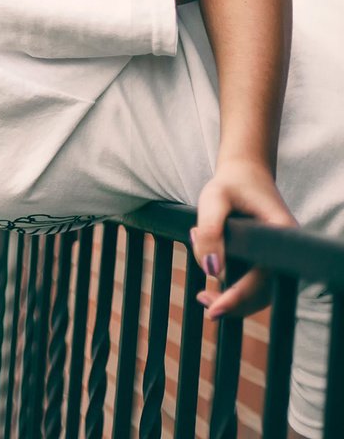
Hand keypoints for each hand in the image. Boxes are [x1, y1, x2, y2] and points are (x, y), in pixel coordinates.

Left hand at [191, 156, 297, 320]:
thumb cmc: (229, 184)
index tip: (215, 310)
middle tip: (202, 300)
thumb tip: (210, 270)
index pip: (262, 277)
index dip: (238, 297)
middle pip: (262, 291)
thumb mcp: (213, 200)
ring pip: (256, 290)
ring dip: (228, 293)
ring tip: (201, 286)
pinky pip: (251, 280)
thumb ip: (211, 232)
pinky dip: (230, 283)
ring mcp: (276, 256)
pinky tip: (208, 267)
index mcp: (281, 233)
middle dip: (232, 302)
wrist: (243, 174)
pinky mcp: (265, 258)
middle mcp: (284, 249)